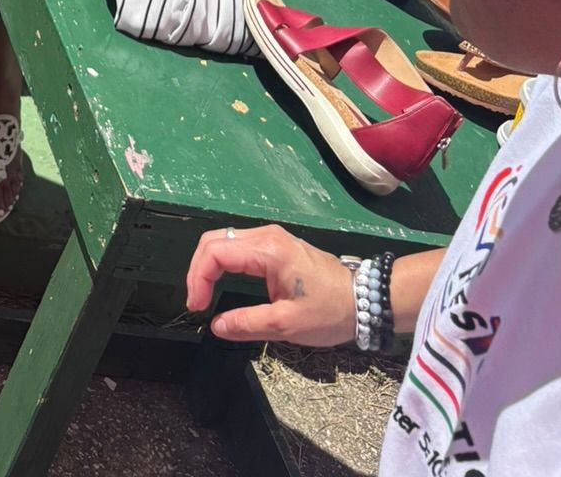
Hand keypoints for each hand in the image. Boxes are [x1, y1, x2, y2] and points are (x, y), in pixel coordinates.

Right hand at [185, 225, 356, 345]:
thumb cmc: (328, 311)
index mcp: (267, 250)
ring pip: (225, 241)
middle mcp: (265, 236)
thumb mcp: (287, 325)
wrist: (364, 299)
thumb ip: (247, 323)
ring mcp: (271, 238)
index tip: (197, 307)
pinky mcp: (276, 245)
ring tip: (205, 295)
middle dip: (198, 270)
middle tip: (197, 302)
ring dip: (209, 265)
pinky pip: (238, 247)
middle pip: (215, 240)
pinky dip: (222, 263)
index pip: (216, 252)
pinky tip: (220, 283)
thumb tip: (216, 325)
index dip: (198, 278)